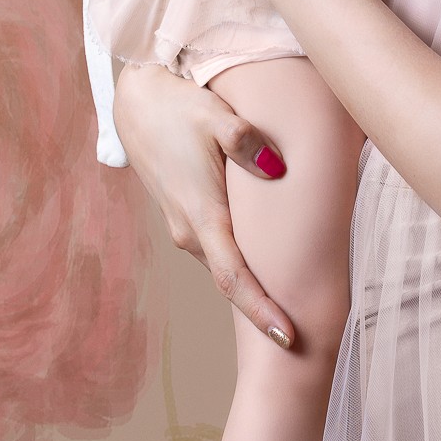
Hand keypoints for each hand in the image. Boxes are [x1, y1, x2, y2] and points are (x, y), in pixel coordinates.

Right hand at [111, 60, 298, 346]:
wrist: (134, 101)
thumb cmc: (178, 107)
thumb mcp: (216, 115)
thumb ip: (247, 143)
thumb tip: (278, 169)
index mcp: (201, 214)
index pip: (233, 277)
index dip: (261, 311)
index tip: (288, 338)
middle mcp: (188, 230)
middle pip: (231, 280)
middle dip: (264, 307)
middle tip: (305, 333)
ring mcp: (182, 224)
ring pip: (224, 261)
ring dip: (253, 281)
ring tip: (294, 297)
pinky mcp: (183, 213)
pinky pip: (217, 245)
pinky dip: (241, 257)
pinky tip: (266, 254)